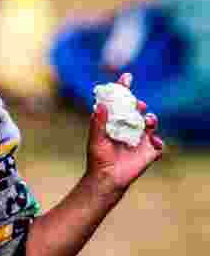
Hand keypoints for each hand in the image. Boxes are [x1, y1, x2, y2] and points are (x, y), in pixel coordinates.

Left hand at [86, 72, 164, 194]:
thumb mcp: (95, 139)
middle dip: (139, 105)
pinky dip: (158, 142)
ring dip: (152, 120)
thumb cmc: (99, 158)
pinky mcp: (149, 152)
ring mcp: (141, 139)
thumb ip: (98, 123)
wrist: (106, 179)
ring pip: (151, 124)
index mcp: (117, 121)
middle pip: (138, 110)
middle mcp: (130, 127)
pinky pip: (159, 145)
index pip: (121, 102)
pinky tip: (154, 142)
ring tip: (148, 121)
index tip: (127, 76)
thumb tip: (100, 105)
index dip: (124, 89)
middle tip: (138, 105)